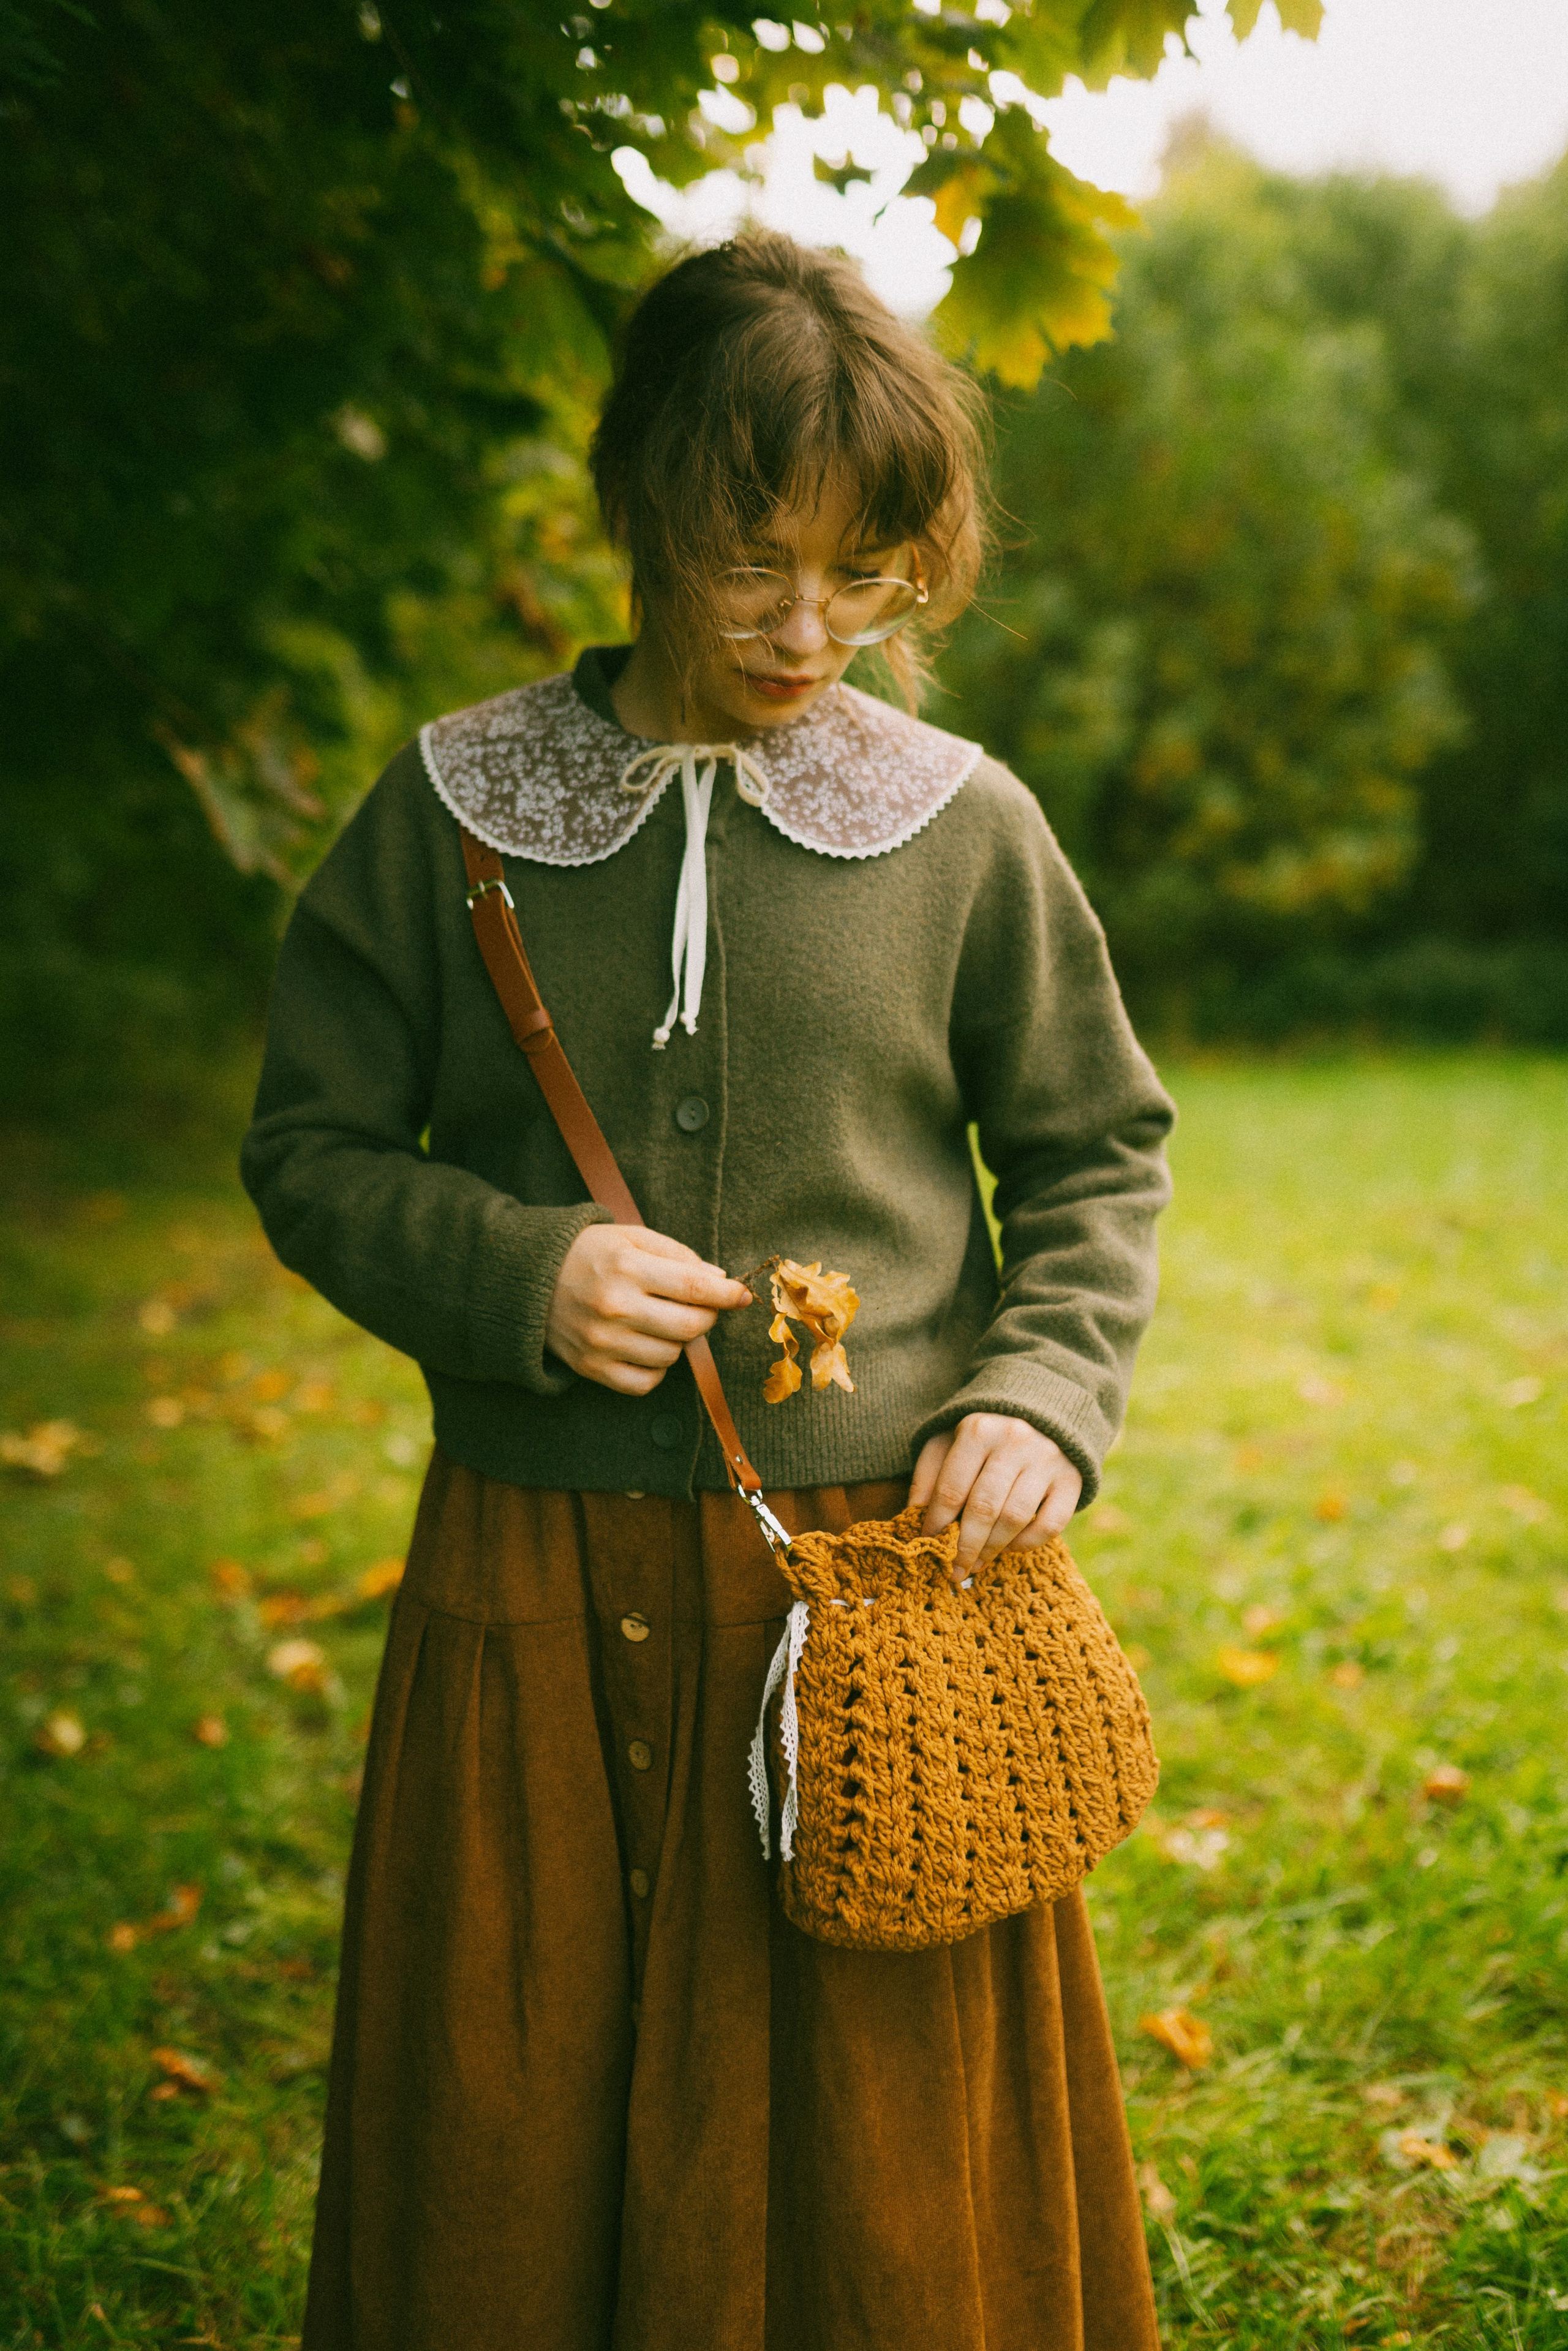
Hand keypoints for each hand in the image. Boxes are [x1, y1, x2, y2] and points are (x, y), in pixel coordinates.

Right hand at [545, 1224, 751, 1394]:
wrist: (526, 1281)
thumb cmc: (587, 1253)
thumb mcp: (630, 1237)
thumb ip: (677, 1255)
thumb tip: (719, 1279)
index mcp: (626, 1268)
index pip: (694, 1287)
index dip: (726, 1294)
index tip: (742, 1295)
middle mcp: (614, 1308)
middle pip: (689, 1328)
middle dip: (707, 1318)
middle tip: (701, 1307)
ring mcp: (602, 1342)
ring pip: (670, 1356)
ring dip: (678, 1341)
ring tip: (662, 1320)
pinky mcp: (591, 1368)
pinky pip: (645, 1383)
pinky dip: (656, 1369)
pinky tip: (647, 1345)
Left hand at [909, 1413, 1082, 1583]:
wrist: (1041, 1412)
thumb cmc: (983, 1437)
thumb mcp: (948, 1440)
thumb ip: (929, 1473)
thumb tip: (915, 1513)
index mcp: (978, 1430)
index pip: (951, 1488)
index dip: (936, 1523)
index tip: (927, 1545)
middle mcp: (1015, 1441)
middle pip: (984, 1508)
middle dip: (965, 1546)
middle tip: (954, 1570)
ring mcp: (1047, 1460)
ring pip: (1015, 1518)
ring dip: (992, 1549)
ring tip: (976, 1563)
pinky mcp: (1071, 1479)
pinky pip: (1050, 1524)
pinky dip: (1027, 1543)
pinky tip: (1009, 1547)